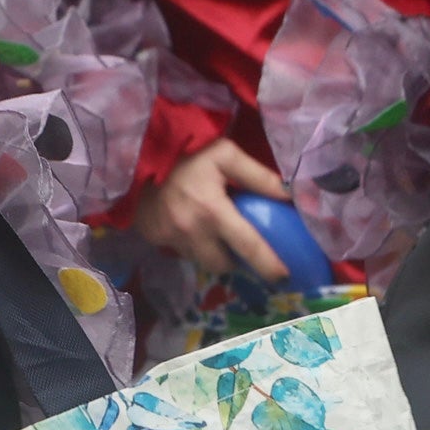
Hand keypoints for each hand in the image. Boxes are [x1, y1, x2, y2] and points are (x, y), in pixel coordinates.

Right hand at [132, 135, 292, 279]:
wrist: (139, 152)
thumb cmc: (189, 153)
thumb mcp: (226, 155)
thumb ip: (258, 176)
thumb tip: (290, 196)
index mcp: (213, 211)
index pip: (248, 247)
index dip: (268, 265)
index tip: (284, 276)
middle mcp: (191, 231)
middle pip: (223, 265)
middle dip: (234, 260)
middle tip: (239, 245)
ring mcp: (170, 238)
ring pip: (201, 261)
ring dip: (212, 252)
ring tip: (214, 233)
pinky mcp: (154, 238)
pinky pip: (182, 252)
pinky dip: (191, 244)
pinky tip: (191, 225)